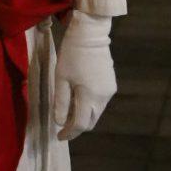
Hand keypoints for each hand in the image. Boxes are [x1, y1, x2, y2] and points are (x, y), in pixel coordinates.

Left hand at [53, 10, 116, 141]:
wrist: (90, 33)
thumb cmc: (72, 54)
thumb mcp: (61, 77)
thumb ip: (61, 102)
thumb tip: (59, 122)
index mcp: (89, 96)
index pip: (80, 124)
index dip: (69, 133)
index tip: (59, 137)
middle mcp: (103, 97)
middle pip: (91, 121)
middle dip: (77, 127)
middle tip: (63, 127)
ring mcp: (109, 91)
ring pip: (96, 112)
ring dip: (84, 116)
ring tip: (69, 114)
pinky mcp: (111, 84)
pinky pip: (100, 102)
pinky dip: (90, 106)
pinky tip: (80, 100)